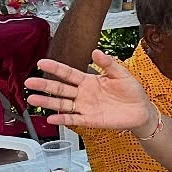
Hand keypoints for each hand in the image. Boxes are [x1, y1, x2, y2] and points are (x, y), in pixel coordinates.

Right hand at [26, 52, 156, 133]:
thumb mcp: (121, 74)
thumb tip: (96, 51)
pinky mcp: (89, 119)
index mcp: (89, 80)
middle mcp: (83, 93)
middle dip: (45, 85)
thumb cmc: (131, 91)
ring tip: (32, 99)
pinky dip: (62, 119)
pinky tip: (51, 118)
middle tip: (29, 82)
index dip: (55, 68)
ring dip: (47, 102)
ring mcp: (85, 107)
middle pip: (60, 88)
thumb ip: (108, 64)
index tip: (42, 63)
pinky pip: (73, 119)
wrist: (141, 110)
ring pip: (62, 104)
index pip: (68, 73)